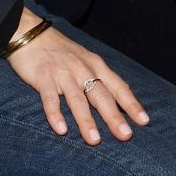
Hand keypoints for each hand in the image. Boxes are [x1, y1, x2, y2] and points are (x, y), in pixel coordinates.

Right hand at [6, 9, 149, 143]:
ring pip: (78, 100)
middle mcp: (83, 69)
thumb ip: (98, 79)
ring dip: (87, 121)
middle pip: (101, 95)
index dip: (131, 104)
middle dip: (114, 116)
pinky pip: (50, 98)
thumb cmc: (61, 52)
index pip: (118, 87)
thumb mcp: (85, 60)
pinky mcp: (43, 77)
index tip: (144, 121)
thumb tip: (117, 102)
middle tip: (126, 135)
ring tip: (95, 140)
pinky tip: (61, 130)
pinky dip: (55, 114)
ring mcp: (63, 73)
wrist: (31, 34)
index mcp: (96, 65)